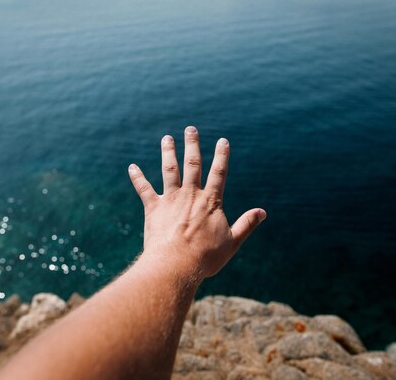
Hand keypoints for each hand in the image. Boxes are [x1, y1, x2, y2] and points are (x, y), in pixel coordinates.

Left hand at [128, 126, 265, 279]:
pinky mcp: (153, 208)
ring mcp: (171, 199)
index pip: (219, 173)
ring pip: (169, 170)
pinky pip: (144, 189)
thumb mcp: (232, 242)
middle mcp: (191, 195)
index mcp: (211, 201)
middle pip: (193, 164)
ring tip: (167, 138)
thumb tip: (263, 212)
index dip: (222, 156)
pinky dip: (138, 177)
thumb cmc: (206, 257)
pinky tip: (132, 167)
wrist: (176, 264)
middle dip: (192, 145)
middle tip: (190, 129)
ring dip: (168, 152)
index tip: (223, 141)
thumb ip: (247, 224)